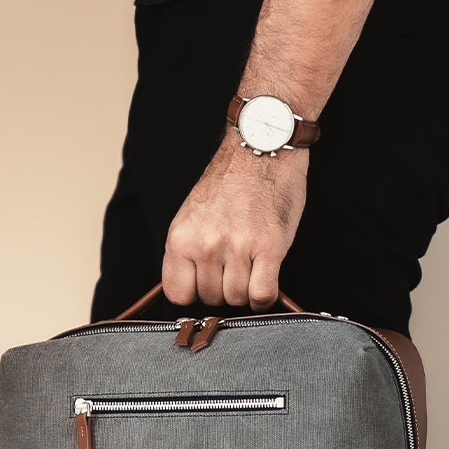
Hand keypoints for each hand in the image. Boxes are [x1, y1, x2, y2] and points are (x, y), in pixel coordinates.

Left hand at [162, 136, 308, 308]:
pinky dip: (265, 296)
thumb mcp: (191, 215)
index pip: (178, 294)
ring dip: (247, 290)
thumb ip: (187, 250)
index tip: (206, 283)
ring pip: (238, 299)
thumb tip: (190, 287)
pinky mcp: (269, 248)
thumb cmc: (229, 181)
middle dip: (224, 288)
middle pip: (212, 299)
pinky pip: (262, 294)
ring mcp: (237, 248)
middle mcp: (205, 245)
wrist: (261, 149)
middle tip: (235, 267)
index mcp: (180, 238)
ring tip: (252, 266)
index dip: (195, 293)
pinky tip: (266, 279)